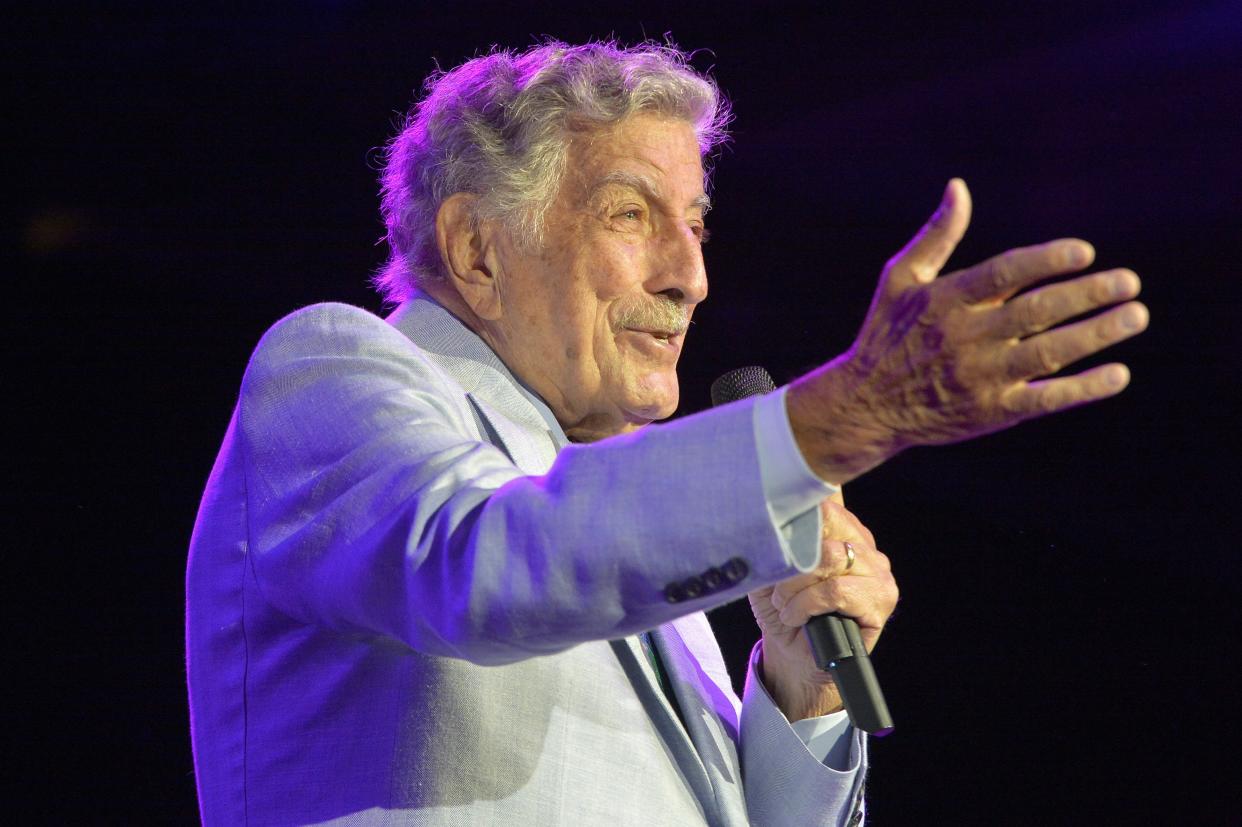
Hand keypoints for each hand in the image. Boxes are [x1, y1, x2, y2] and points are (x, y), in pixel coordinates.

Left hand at [750, 495, 896, 720]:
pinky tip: (797, 617)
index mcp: (843, 531)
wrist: (795, 656)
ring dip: (795, 587)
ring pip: (830, 559)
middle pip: (826, 528)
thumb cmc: (784, 608)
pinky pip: (836, 591)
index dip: (797, 517)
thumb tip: (770, 514)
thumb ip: (776, 539)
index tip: (774, 534)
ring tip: (786, 605)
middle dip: (791, 561)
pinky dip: (807, 604)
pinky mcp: (880, 601)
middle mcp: (865, 547)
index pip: (826, 505)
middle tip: (778, 588)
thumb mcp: (770, 568)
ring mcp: (877, 573)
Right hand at [787, 178, 1148, 483]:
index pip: (1003, 275)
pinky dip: (1082, 389)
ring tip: (1134, 315)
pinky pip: (1043, 400)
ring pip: (1046, 353)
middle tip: (1129, 280)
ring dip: (1095, 334)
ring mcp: (979, 377)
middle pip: (1034, 313)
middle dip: (1086, 295)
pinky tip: (1118, 374)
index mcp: (945, 301)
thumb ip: (936, 235)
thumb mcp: (900, 279)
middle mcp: (963, 338)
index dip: (1046, 262)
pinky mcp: (990, 412)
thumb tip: (959, 186)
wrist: (865, 406)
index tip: (1085, 252)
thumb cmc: (887, 333)